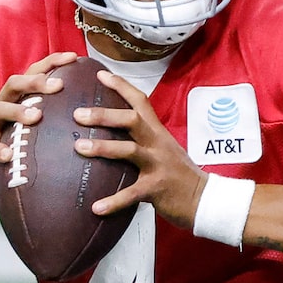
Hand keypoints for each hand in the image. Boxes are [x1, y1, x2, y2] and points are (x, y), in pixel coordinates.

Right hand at [0, 52, 80, 201]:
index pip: (32, 72)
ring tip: (36, 116)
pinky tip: (9, 155)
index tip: (74, 57)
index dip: (52, 62)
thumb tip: (91, 113)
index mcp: (17, 98)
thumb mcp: (34, 128)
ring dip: (19, 111)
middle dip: (35, 82)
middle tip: (59, 86)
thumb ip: (54, 117)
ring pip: (0, 109)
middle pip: (14, 84)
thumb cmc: (15, 145)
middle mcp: (1, 105)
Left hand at [75, 70, 208, 224]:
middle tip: (78, 114)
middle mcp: (158, 144)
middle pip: (131, 120)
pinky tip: (95, 208)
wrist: (204, 199)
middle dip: (104, 115)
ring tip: (78, 147)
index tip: (100, 74)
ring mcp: (158, 165)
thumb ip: (143, 139)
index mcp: (158, 132)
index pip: (140, 101)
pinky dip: (113, 201)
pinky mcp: (157, 189)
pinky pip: (131, 194)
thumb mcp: (164, 149)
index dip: (121, 86)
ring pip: (129, 150)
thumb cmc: (179, 175)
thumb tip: (113, 134)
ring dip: (103, 148)